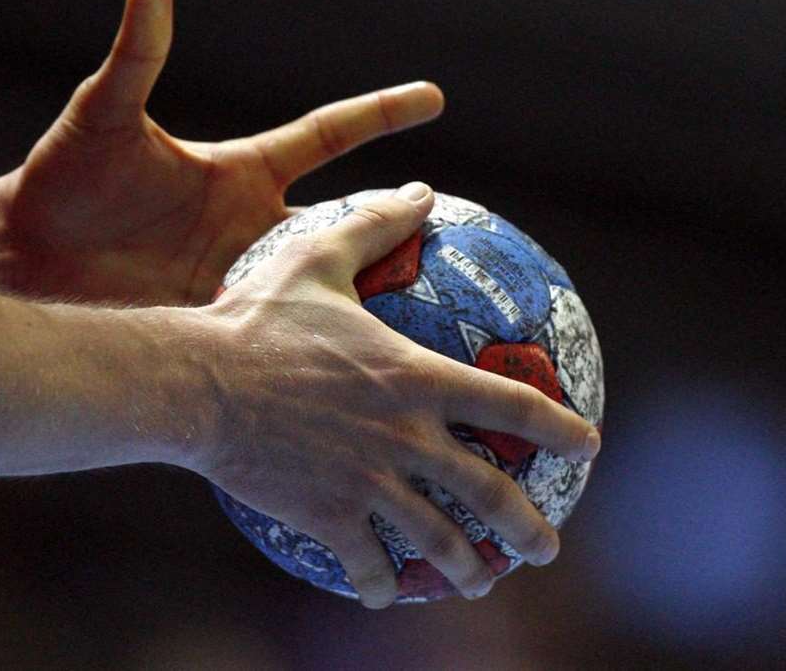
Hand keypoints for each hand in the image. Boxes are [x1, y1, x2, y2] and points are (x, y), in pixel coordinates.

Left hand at [0, 0, 442, 306]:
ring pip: (330, 283)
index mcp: (244, 170)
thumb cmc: (66, 179)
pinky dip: (324, 340)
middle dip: (404, 224)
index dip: (381, 113)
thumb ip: (136, 60)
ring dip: (376, 293)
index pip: (329, 136)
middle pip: (349, 219)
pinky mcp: (228, 316)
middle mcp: (257, 223)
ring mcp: (247, 273)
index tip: (434, 97)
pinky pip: (288, 328)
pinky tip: (358, 360)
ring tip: (436, 307)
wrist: (32, 259)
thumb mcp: (105, 117)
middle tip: (464, 230)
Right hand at [191, 184, 601, 607]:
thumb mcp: (318, 257)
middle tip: (548, 547)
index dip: (558, 426)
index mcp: (416, 379)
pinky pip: (362, 561)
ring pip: (435, 539)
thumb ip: (375, 224)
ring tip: (481, 583)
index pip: (510, 407)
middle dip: (527, 528)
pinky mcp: (327, 514)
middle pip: (488, 492)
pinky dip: (377, 584)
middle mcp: (406, 438)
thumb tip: (420, 190)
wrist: (197, 383)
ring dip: (466, 568)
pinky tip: (382, 595)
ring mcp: (369, 482)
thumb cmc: (257, 318)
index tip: (589, 444)